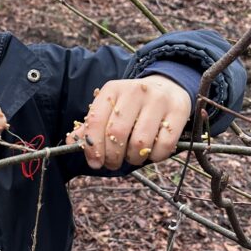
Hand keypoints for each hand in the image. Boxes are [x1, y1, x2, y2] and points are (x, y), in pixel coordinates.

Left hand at [66, 75, 191, 169]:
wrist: (168, 86)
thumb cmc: (132, 105)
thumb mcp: (110, 108)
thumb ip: (91, 126)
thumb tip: (71, 143)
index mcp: (113, 90)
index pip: (96, 121)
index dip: (93, 147)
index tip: (94, 163)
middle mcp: (135, 91)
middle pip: (117, 134)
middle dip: (112, 157)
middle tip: (113, 163)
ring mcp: (158, 100)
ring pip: (140, 143)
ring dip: (133, 159)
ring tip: (132, 157)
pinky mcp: (178, 111)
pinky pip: (164, 146)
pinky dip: (155, 157)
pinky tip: (151, 153)